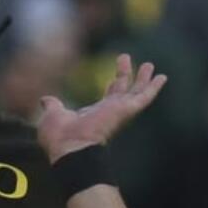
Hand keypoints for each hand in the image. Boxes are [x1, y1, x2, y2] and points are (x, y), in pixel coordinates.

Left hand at [37, 54, 165, 161]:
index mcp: (94, 115)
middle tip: (126, 59)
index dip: (112, 86)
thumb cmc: (59, 137)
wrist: (69, 148)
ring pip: (136, 91)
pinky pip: (144, 97)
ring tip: (150, 65)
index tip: (116, 77)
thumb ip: (53, 106)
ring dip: (143, 78)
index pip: (107, 98)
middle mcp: (109, 113)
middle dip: (125, 75)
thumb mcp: (54, 115)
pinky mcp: (126, 110)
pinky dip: (153, 87)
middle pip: (122, 91)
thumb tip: (45, 99)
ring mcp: (119, 111)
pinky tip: (162, 77)